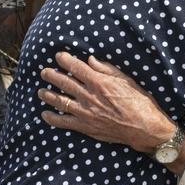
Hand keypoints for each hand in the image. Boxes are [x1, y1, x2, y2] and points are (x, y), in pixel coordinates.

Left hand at [38, 52, 176, 151]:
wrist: (144, 127)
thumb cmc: (139, 102)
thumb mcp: (126, 80)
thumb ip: (106, 69)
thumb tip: (90, 60)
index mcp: (99, 82)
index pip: (76, 68)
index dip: (65, 60)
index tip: (58, 56)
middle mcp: (89, 96)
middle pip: (64, 83)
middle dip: (52, 75)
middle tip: (44, 72)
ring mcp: (85, 112)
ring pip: (61, 101)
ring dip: (48, 95)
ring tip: (41, 91)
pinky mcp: (86, 127)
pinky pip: (64, 122)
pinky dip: (52, 118)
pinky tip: (45, 114)